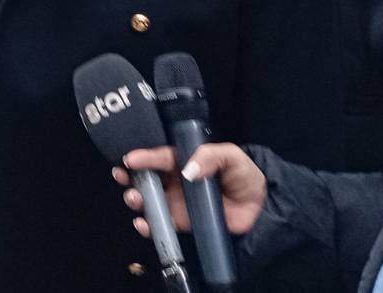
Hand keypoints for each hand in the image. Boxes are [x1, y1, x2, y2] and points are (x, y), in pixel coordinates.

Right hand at [111, 144, 267, 237]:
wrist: (261, 208)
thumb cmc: (244, 176)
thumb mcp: (231, 156)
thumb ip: (210, 156)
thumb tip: (189, 170)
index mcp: (183, 160)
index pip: (159, 156)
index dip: (143, 156)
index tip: (129, 159)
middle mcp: (175, 180)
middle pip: (145, 176)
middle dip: (129, 176)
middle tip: (121, 177)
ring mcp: (176, 202)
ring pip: (148, 199)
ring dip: (135, 198)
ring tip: (133, 198)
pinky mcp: (181, 223)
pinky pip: (160, 224)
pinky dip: (148, 226)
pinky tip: (143, 223)